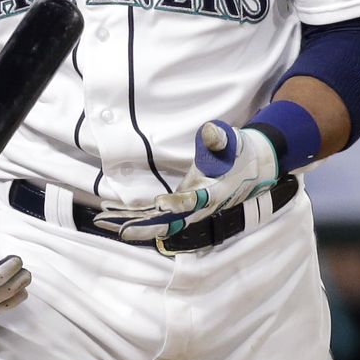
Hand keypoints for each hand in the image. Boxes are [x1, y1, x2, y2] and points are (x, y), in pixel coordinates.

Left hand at [93, 120, 278, 242]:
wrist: (256, 167)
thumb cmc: (240, 152)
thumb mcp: (234, 142)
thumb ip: (220, 140)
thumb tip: (211, 133)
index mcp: (211, 193)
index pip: (193, 201)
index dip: (178, 203)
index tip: (160, 203)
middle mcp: (199, 208)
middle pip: (167, 221)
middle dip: (140, 225)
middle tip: (113, 226)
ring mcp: (189, 211)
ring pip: (157, 223)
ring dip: (131, 224)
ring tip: (103, 222)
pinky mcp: (182, 208)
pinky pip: (156, 217)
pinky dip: (135, 217)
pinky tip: (113, 214)